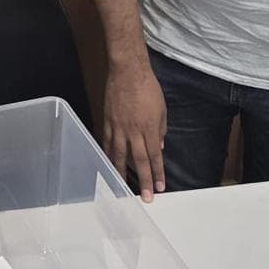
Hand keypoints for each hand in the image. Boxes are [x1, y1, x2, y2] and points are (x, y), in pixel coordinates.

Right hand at [103, 64, 166, 201]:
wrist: (128, 71)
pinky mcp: (108, 121)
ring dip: (121, 173)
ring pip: (119, 155)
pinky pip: (106, 142)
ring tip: (122, 188)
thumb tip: (158, 146)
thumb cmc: (148, 87)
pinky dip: (107, 155)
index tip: (160, 187)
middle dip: (144, 180)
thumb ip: (161, 129)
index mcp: (150, 128)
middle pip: (139, 161)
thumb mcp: (162, 109)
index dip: (157, 173)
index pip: (154, 156)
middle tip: (146, 197)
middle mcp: (134, 131)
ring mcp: (119, 127)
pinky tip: (107, 164)